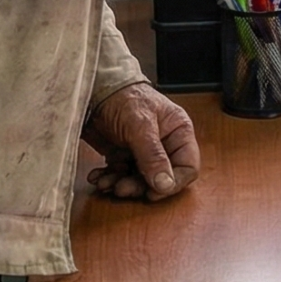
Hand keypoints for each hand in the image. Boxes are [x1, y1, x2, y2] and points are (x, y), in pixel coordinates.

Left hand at [83, 82, 199, 201]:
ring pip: (139, 180)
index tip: (153, 191)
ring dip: (122, 184)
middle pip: (161, 178)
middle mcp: (163, 144)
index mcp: (178, 132)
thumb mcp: (140, 125)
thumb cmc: (123, 96)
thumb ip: (153, 155)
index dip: (172, 183)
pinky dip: (110, 179)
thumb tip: (165, 185)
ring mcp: (143, 151)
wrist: (92, 89)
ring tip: (106, 183)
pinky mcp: (124, 155)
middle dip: (140, 186)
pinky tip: (99, 177)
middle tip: (122, 188)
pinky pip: (121, 175)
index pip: (187, 166)